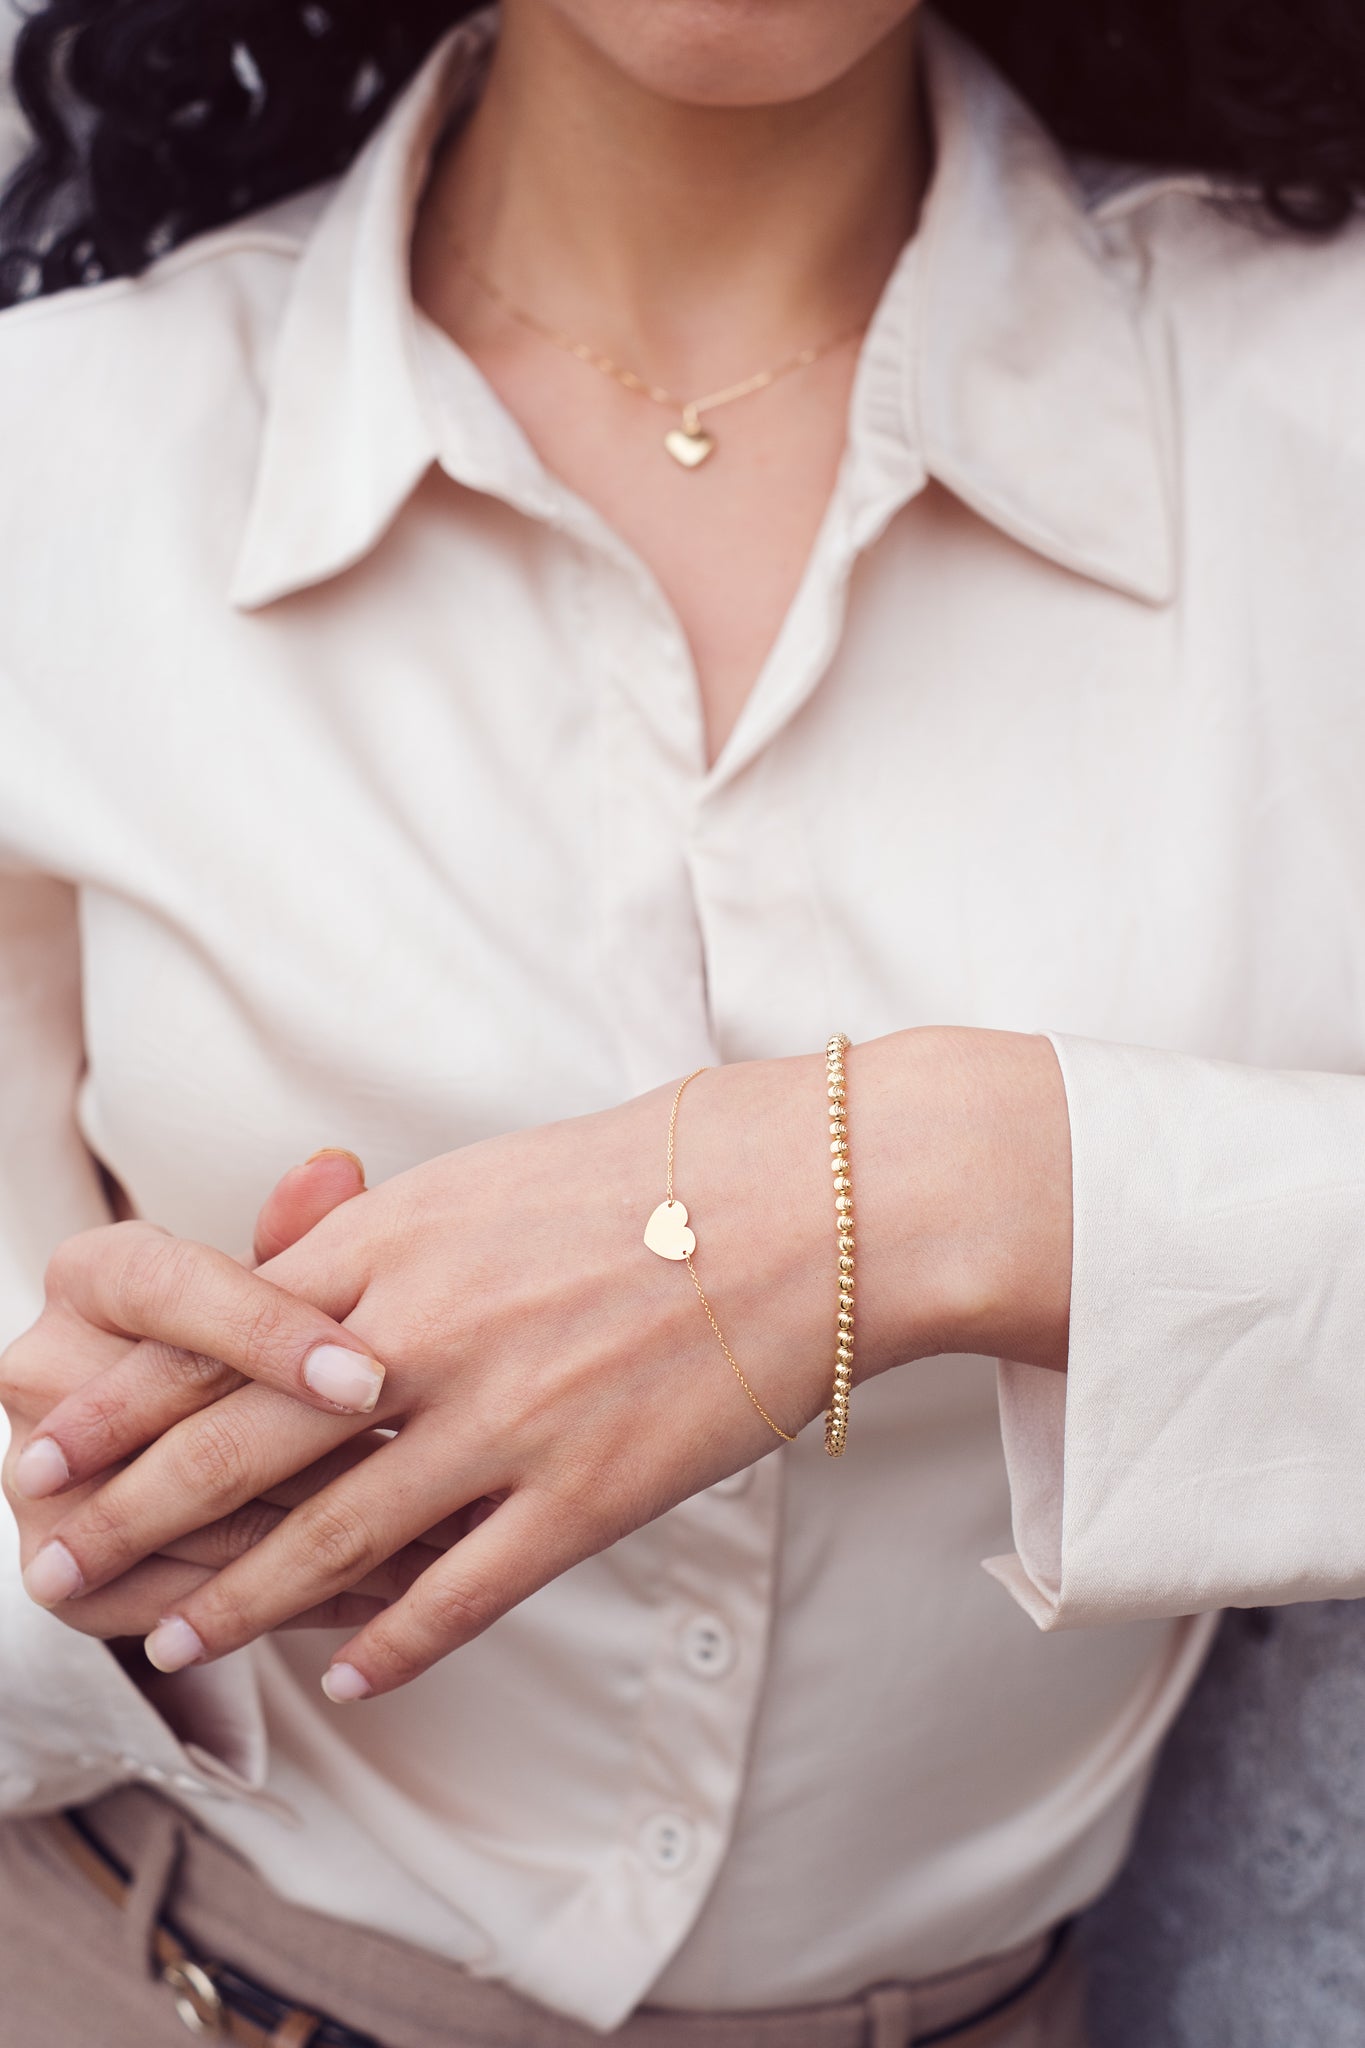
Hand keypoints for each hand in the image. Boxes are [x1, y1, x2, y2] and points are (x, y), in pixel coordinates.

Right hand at [1, 1151, 483, 1640]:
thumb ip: (306, 1233)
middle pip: (186, 1425)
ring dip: (338, 1536)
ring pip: (207, 1522)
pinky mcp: (69, 1579)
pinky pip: (199, 1604)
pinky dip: (310, 1603)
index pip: (169, 1295)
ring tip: (451, 1534)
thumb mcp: (281, 1273)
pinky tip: (404, 1595)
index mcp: (91, 1276)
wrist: (178, 1430)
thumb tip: (336, 1168)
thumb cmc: (255, 1323)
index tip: (368, 1375)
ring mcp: (40, 1486)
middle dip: (321, 1448)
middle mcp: (41, 1376)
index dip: (269, 1335)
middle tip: (436, 1462)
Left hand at [9, 1029, 1071, 1700]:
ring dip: (240, 1595)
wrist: (816, 1201)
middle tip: (52, 1560)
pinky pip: (465, 1588)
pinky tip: (347, 1676)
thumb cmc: (665, 1164)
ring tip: (170, 1636)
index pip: (223, 1336)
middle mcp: (428, 1333)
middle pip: (242, 1444)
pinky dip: (396, 1640)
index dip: (129, 1400)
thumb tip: (315, 1285)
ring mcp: (506, 1420)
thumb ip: (395, 1237)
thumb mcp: (496, 1174)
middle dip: (131, 1511)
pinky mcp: (589, 1493)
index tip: (57, 1443)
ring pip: (332, 1533)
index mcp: (401, 1238)